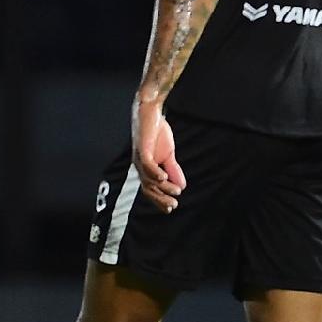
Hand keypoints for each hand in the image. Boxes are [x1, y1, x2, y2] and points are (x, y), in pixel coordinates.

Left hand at [131, 98, 186, 213]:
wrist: (151, 113)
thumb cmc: (156, 134)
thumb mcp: (168, 155)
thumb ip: (173, 170)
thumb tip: (182, 187)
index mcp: (145, 169)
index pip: (150, 190)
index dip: (159, 200)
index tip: (172, 208)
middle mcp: (139, 166)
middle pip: (147, 188)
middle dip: (160, 199)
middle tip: (173, 205)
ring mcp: (140, 157)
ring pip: (149, 179)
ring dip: (162, 187)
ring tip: (176, 191)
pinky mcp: (142, 148)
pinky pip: (146, 164)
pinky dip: (155, 172)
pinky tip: (163, 178)